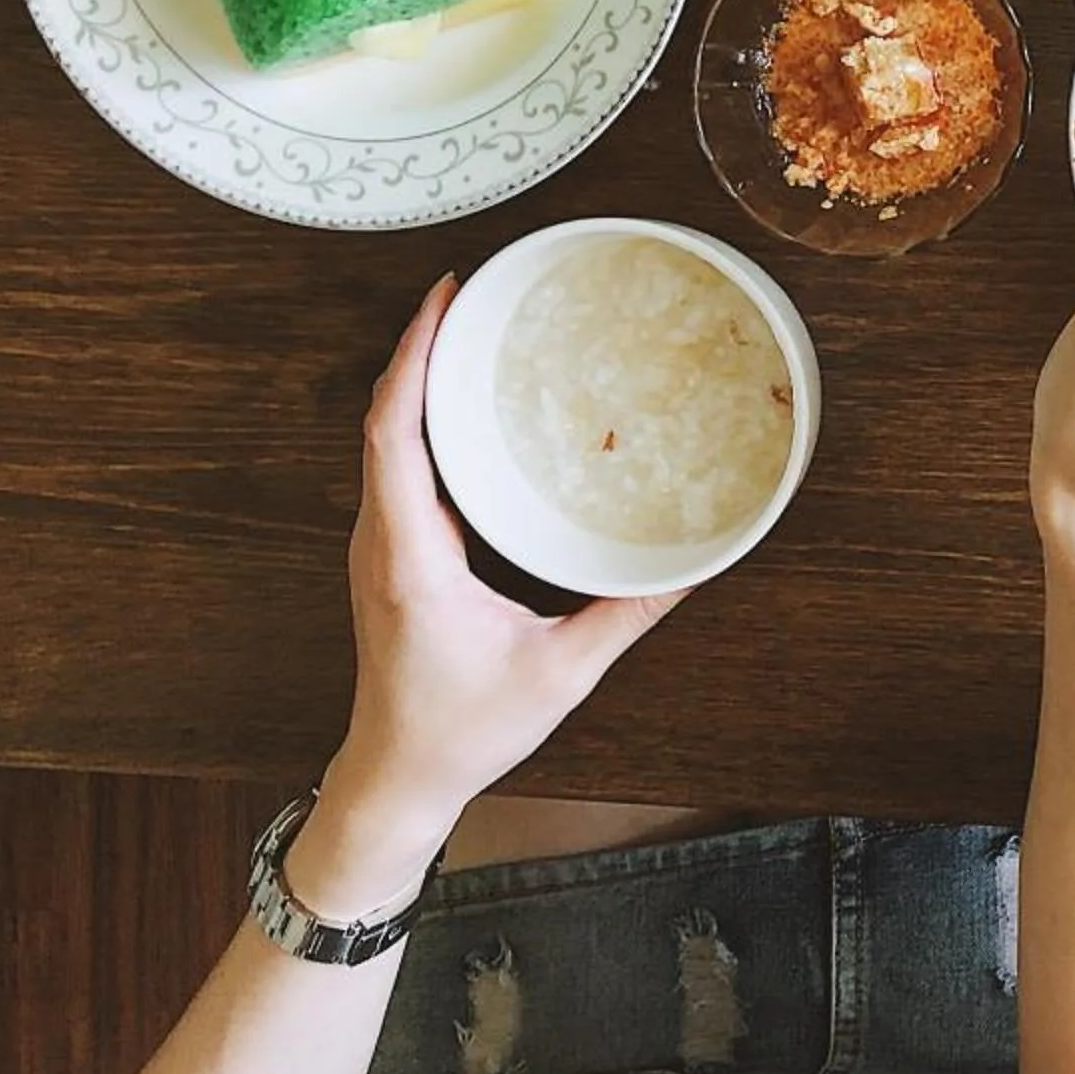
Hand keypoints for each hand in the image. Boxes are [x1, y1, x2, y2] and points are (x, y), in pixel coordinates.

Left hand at [316, 281, 688, 906]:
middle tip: (470, 293)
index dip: (412, 357)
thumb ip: (627, 614)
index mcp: (411, 558)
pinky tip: (463, 410)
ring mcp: (380, 548)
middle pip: (382, 420)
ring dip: (416, 381)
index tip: (445, 299)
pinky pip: (396, 469)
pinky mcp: (391, 557)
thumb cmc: (461, 732)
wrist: (394, 780)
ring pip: (384, 442)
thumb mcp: (560, 672)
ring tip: (466, 333)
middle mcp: (383, 541)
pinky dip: (421, 422)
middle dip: (419, 347)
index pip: (393, 434)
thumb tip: (694, 564)